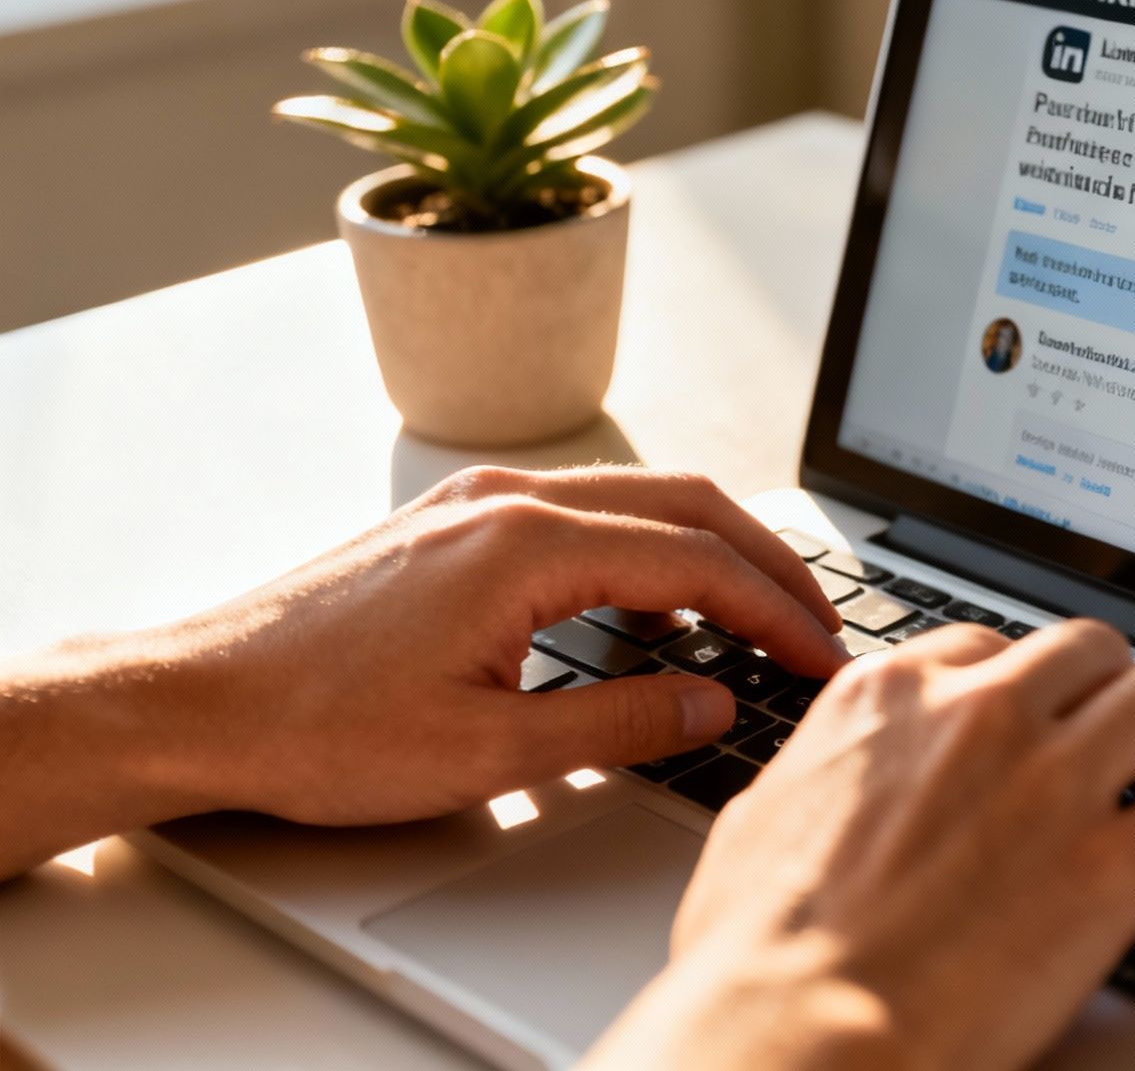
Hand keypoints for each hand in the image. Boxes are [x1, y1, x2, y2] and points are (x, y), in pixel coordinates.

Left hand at [0, 466, 846, 874]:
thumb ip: (622, 722)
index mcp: (527, 545)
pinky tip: (659, 604)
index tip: (820, 653)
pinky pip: (586, 513)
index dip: (776, 611)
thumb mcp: (490, 753)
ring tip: (758, 614)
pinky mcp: (454, 522)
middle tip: (818, 623)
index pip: (697, 561)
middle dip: (767, 562)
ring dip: (711, 549)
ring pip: (639, 500)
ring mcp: (477, 503)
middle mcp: (508, 500)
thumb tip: (712, 703)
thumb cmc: (315, 728)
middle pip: (686, 504)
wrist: (195, 703)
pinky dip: (649, 548)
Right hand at [583, 622, 1134, 1070]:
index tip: (1043, 719)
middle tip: (1128, 738)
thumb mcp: (760, 822)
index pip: (987, 646)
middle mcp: (978, 715)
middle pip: (1089, 652)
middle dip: (1114, 690)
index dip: (1027, 687)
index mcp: (889, 698)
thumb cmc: (758, 956)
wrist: (800, 1034)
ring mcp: (1050, 782)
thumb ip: (818, 775)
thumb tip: (821, 783)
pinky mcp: (1112, 864)